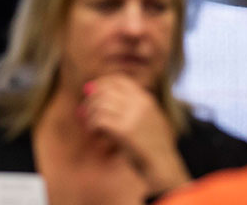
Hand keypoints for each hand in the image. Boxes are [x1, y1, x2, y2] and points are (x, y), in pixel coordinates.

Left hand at [79, 75, 190, 195]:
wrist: (163, 165)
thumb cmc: (150, 144)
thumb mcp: (147, 117)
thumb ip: (128, 104)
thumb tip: (90, 90)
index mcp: (145, 99)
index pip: (118, 80)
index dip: (101, 84)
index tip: (91, 92)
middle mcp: (139, 104)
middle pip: (105, 91)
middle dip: (90, 100)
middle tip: (84, 111)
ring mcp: (132, 116)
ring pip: (99, 105)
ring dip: (89, 115)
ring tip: (90, 126)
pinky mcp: (124, 130)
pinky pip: (99, 120)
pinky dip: (92, 126)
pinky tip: (94, 133)